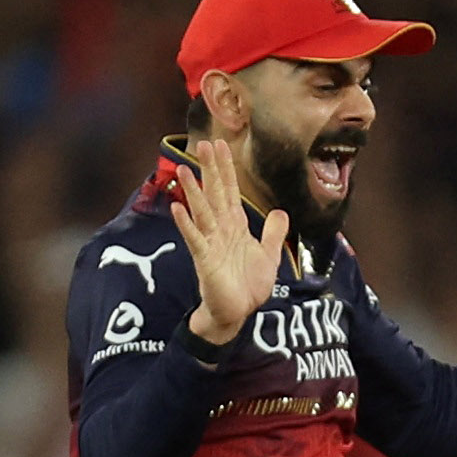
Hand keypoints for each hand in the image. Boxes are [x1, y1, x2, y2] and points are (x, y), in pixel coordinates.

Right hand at [167, 133, 286, 347]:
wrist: (237, 312)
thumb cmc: (248, 285)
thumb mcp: (268, 256)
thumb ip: (272, 233)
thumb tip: (280, 212)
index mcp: (235, 226)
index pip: (230, 191)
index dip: (226, 169)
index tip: (221, 145)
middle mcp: (221, 230)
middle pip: (214, 194)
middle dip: (210, 170)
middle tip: (203, 144)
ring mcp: (210, 243)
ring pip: (202, 212)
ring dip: (193, 191)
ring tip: (183, 169)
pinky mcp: (204, 261)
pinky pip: (195, 239)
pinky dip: (186, 224)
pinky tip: (177, 208)